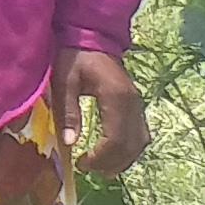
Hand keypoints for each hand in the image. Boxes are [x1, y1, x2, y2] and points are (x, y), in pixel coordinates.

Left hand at [58, 46, 146, 175]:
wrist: (92, 34)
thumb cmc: (75, 56)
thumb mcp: (64, 82)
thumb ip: (68, 112)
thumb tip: (70, 143)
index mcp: (116, 97)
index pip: (115, 139)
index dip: (100, 157)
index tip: (81, 163)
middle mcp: (133, 103)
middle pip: (131, 145)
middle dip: (112, 163)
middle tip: (89, 170)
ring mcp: (137, 103)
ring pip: (140, 141)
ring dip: (123, 159)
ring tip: (101, 168)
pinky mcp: (136, 103)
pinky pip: (140, 133)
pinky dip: (129, 148)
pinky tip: (113, 154)